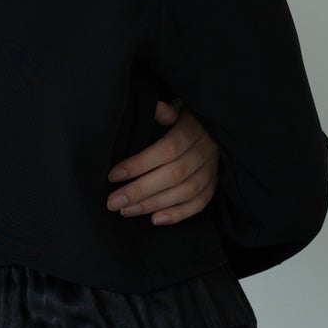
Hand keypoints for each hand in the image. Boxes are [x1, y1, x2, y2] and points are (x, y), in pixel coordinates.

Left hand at [105, 99, 219, 224]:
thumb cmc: (182, 116)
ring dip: (154, 204)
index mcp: (194, 128)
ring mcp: (213, 168)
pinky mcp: (215, 183)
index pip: (168, 149)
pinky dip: (178, 214)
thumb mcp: (173, 107)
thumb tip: (154, 108)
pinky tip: (155, 219)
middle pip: (174, 174)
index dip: (140, 164)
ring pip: (186, 192)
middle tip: (113, 202)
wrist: (210, 122)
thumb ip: (163, 111)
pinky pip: (200, 203)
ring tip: (126, 211)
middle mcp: (207, 149)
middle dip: (140, 190)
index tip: (114, 175)